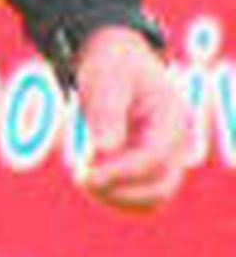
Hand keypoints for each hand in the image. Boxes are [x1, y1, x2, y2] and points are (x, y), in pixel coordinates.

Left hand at [73, 24, 192, 211]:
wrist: (118, 59)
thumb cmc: (112, 64)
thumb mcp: (106, 77)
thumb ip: (106, 110)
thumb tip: (104, 151)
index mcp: (171, 116)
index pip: (154, 158)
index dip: (120, 172)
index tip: (84, 175)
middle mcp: (175, 142)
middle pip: (160, 188)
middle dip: (120, 192)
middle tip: (81, 179)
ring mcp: (167, 156)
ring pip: (153, 197)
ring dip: (118, 198)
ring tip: (83, 180)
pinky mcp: (151, 165)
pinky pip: (141, 193)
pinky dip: (118, 194)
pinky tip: (91, 180)